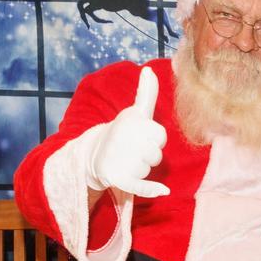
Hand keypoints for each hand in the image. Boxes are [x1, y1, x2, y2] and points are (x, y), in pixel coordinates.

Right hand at [87, 67, 169, 197]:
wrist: (96, 154)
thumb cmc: (124, 131)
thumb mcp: (136, 112)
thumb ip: (146, 93)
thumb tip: (148, 69)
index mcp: (133, 123)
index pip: (160, 135)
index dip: (155, 138)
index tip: (143, 135)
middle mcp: (127, 141)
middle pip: (156, 155)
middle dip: (149, 154)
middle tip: (133, 149)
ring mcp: (122, 159)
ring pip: (147, 168)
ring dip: (141, 167)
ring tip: (126, 159)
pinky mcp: (119, 177)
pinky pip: (140, 185)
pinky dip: (150, 189)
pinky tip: (164, 191)